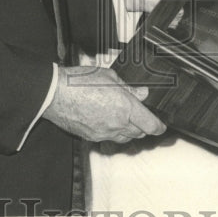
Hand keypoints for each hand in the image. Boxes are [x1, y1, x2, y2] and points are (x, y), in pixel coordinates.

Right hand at [41, 65, 165, 143]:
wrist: (55, 94)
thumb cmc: (80, 81)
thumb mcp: (110, 77)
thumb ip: (128, 88)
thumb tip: (142, 94)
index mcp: (125, 107)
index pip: (150, 124)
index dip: (159, 127)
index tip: (162, 126)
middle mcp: (117, 124)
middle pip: (139, 133)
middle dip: (144, 127)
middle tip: (144, 118)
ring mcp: (103, 133)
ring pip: (124, 138)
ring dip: (130, 131)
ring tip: (126, 120)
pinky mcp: (91, 137)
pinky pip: (108, 139)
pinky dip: (113, 132)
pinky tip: (108, 122)